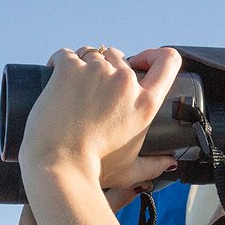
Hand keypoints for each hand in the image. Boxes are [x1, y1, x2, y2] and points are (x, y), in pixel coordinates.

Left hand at [17, 46, 182, 194]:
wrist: (60, 165)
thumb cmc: (94, 170)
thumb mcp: (131, 171)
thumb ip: (154, 165)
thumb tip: (170, 163)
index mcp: (145, 103)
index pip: (167, 61)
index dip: (153, 55)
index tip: (139, 62)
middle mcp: (125, 82)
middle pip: (118, 56)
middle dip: (105, 69)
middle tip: (90, 94)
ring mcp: (97, 71)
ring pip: (91, 53)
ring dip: (83, 67)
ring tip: (71, 92)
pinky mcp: (70, 68)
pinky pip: (65, 54)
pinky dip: (58, 63)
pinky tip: (54, 78)